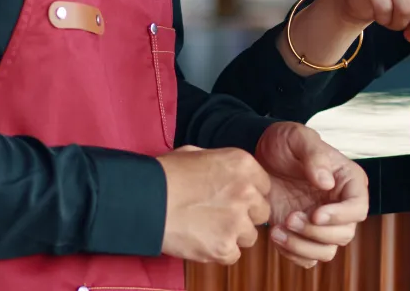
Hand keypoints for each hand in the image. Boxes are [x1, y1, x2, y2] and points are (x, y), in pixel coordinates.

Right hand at [157, 145, 270, 263]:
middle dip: (246, 215)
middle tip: (222, 215)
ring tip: (208, 228)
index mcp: (242, 164)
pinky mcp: (223, 247)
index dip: (249, 194)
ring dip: (233, 235)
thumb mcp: (197, 153)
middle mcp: (246, 192)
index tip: (234, 198)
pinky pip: (233, 255)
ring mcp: (236, 221)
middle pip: (262, 212)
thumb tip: (226, 173)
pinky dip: (219, 252)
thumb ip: (221, 164)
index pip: (264, 186)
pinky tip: (202, 240)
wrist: (145, 200)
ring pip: (250, 236)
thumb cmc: (165, 175)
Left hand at [255, 122, 368, 268]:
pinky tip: (275, 233)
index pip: (358, 207)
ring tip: (277, 230)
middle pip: (344, 234)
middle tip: (289, 217)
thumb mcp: (297, 137)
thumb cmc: (283, 143)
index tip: (315, 214)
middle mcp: (340, 205)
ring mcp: (323, 223)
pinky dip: (292, 253)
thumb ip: (314, 155)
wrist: (259, 158)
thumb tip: (327, 182)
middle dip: (315, 232)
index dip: (340, 216)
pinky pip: (308, 258)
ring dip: (302, 246)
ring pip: (327, 251)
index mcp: (348, 180)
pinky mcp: (305, 235)